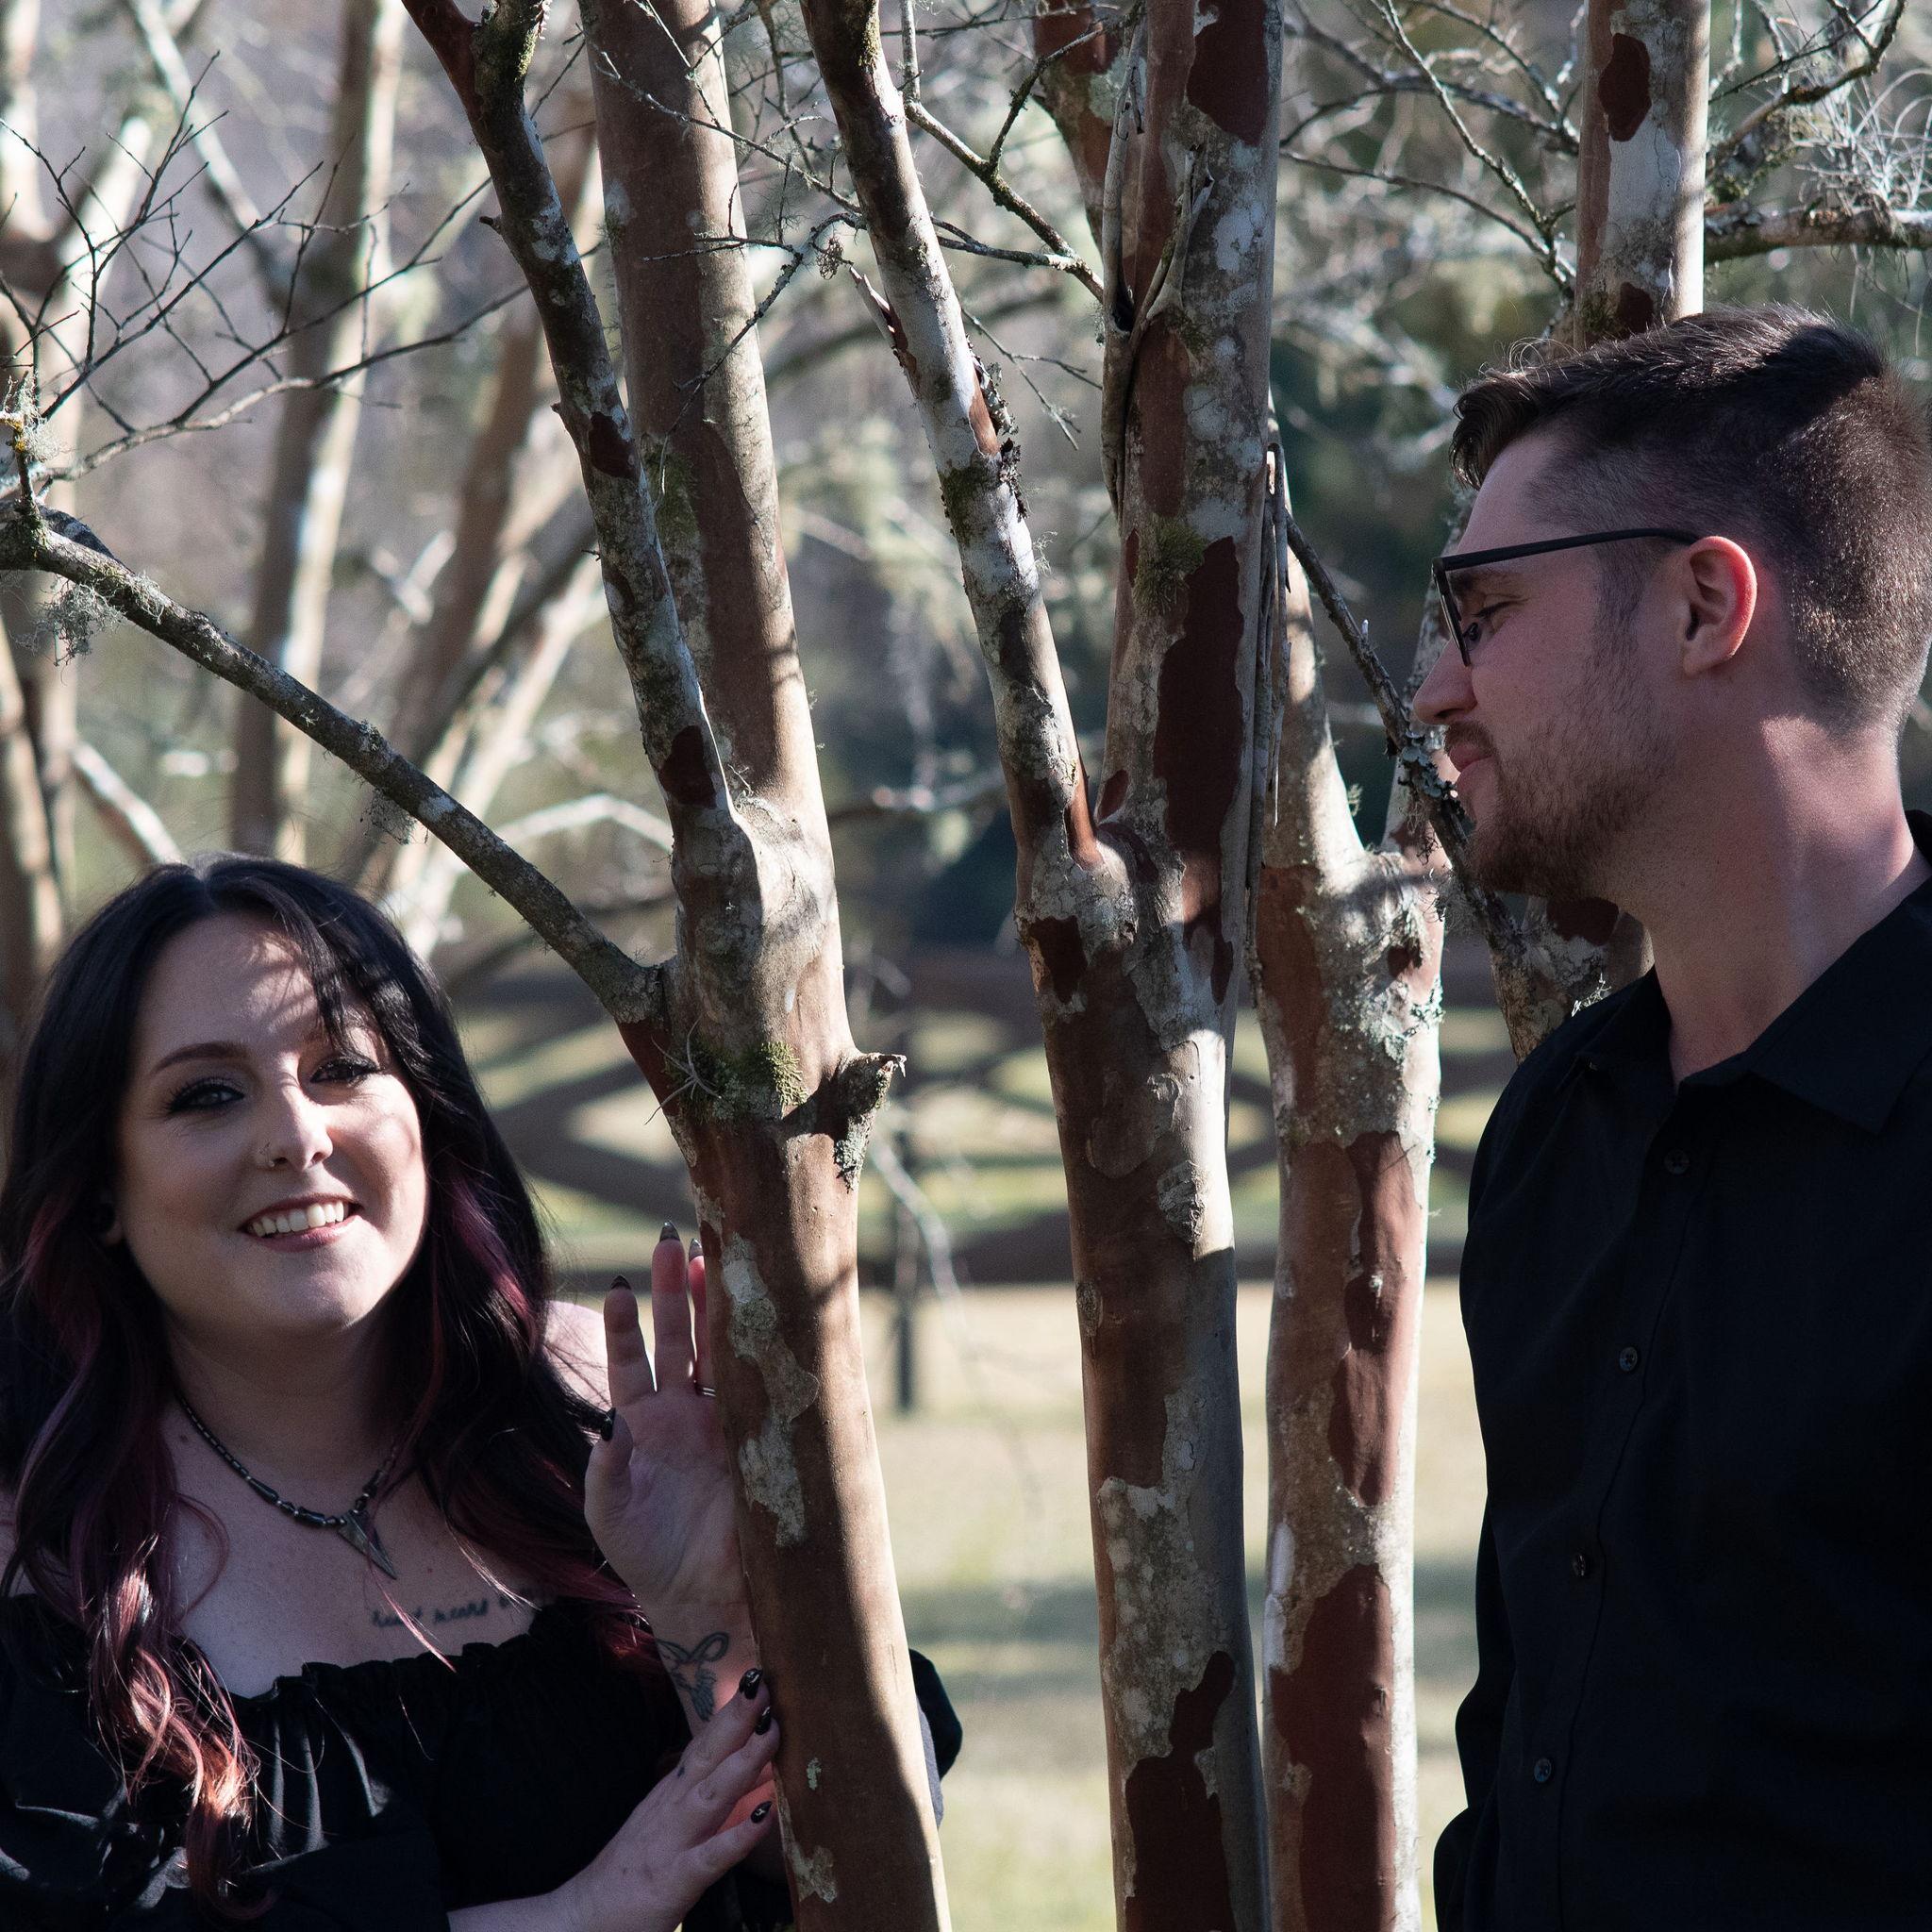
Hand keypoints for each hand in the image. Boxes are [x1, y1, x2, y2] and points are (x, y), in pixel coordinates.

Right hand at [551, 1671, 779, 1931]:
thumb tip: (760, 1770)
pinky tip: (765, 1815)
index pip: (703, 1745)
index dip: (729, 1713)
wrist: (583, 1920)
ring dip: (743, 1761)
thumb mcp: (671, 1826)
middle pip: (706, 1756)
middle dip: (737, 1719)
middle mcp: (670, 1809)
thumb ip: (711, 1799)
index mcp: (670, 1794)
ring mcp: (672, 1843)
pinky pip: (711, 1856)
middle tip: (764, 1682)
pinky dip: (738, 1835)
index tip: (756, 1678)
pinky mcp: (675, 1880)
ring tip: (771, 1731)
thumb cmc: (635, 1871)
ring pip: (711, 1795)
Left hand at [585, 1228, 744, 1616]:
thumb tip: (605, 1423)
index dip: (623, 1326)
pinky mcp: (751, 1433)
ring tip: (707, 1258)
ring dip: (709, 1305)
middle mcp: (679, 1412)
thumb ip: (605, 1467)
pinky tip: (751, 1313)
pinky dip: (749, 1347)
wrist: (700, 1594)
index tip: (617, 1289)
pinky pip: (750, 1382)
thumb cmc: (646, 1555)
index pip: (628, 1361)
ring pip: (713, 1348)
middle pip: (674, 1338)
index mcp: (640, 1424)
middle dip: (670, 1291)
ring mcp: (717, 1419)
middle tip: (669, 1242)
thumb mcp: (609, 1512)